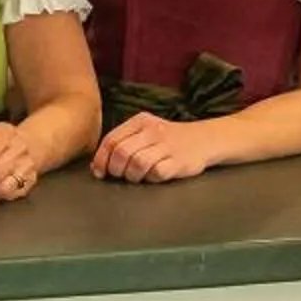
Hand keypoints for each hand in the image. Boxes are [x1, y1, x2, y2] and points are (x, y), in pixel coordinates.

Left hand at [92, 113, 215, 182]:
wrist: (205, 139)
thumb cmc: (168, 139)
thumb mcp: (145, 132)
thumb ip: (122, 144)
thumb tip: (95, 166)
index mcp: (141, 121)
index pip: (111, 139)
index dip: (101, 159)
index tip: (100, 172)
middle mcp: (153, 130)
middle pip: (122, 153)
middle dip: (116, 169)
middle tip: (120, 176)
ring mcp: (168, 146)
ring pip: (137, 164)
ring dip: (133, 176)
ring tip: (138, 177)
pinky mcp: (179, 162)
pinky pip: (157, 173)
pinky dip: (151, 179)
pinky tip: (154, 176)